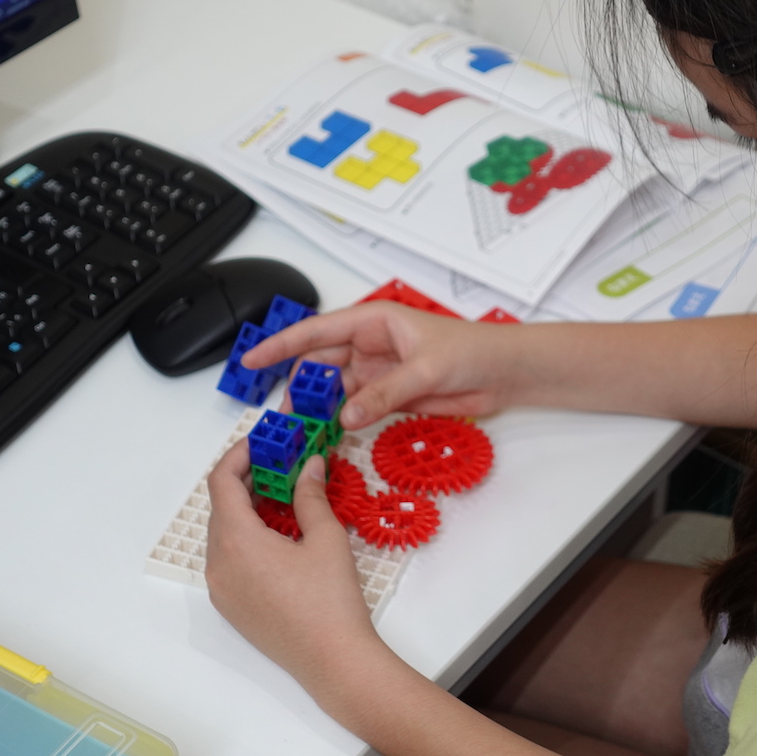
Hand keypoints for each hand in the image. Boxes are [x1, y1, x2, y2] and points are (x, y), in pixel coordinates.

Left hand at [205, 443, 380, 684]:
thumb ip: (310, 495)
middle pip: (221, 507)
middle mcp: (218, 564)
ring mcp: (221, 588)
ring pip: (224, 533)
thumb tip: (309, 465)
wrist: (333, 661)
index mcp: (236, 541)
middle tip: (278, 463)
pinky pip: (229, 559)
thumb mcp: (325, 538)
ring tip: (282, 495)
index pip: (221, 482)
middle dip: (247, 480)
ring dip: (247, 509)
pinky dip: (246, 537)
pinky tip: (278, 533)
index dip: (238, 455)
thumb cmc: (331, 600)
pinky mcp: (231, 606)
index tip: (261, 441)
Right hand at [241, 301, 518, 428]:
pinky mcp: (390, 395)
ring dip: (319, 408)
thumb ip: (385, 393)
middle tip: (283, 415)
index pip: (317, 330)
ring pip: (336, 390)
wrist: (504, 372)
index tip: (252, 358)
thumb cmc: (474, 350)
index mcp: (374, 321)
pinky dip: (341, 420)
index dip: (281, 344)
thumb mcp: (426, 369)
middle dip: (299, 387)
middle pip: (321, 364)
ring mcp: (380, 371)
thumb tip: (348, 414)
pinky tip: (329, 434)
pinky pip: (356, 407)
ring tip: (301, 430)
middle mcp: (372, 344)